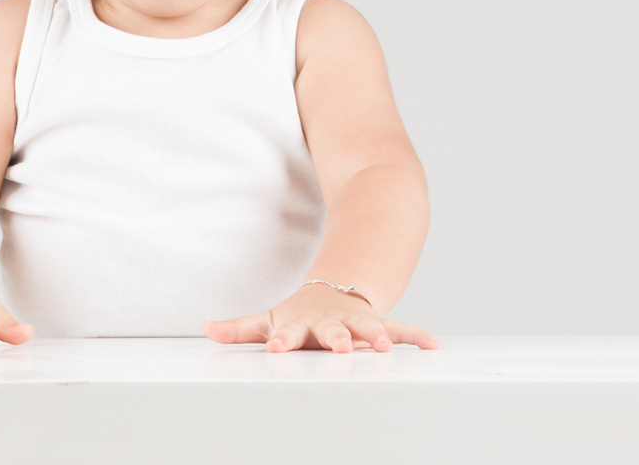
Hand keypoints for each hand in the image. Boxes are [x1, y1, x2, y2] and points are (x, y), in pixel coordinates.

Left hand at [202, 282, 438, 351]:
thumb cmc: (297, 316)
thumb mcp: (268, 319)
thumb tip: (206, 328)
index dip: (282, 341)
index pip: (288, 333)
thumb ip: (239, 328)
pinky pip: (400, 327)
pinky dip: (416, 335)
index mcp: (300, 324)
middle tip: (341, 347)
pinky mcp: (378, 323)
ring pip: (368, 326)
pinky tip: (433, 344)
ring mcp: (355, 321)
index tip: (276, 349)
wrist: (333, 290)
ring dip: (377, 335)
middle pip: (332, 330)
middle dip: (336, 338)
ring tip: (388, 346)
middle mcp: (329, 322)